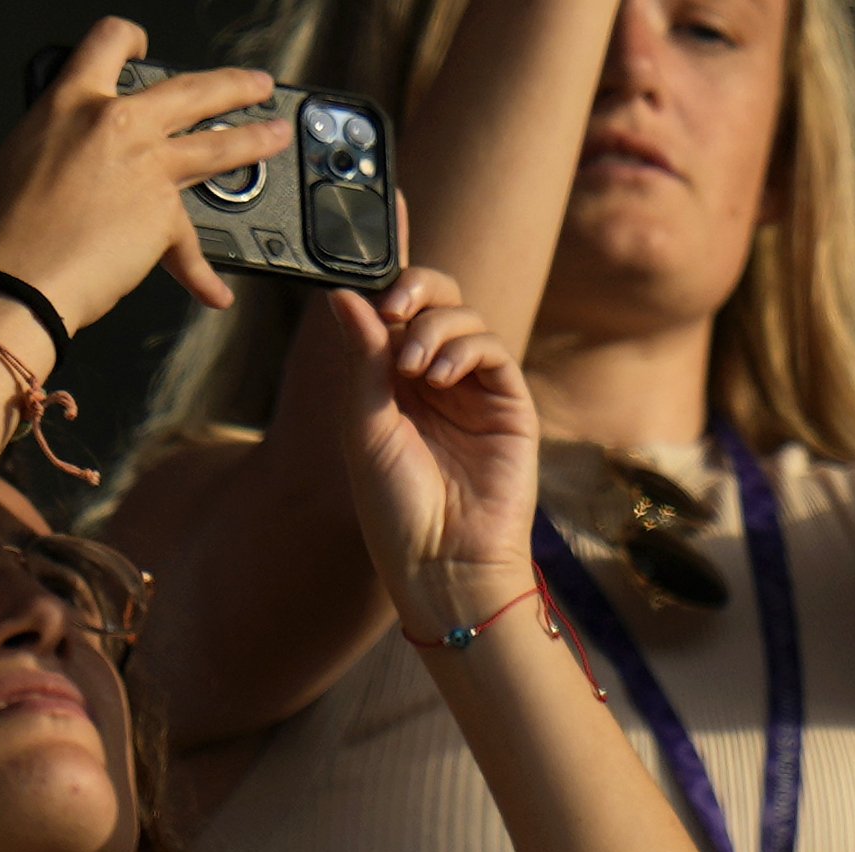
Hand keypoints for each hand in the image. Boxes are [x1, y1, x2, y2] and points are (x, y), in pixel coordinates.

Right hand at [0, 21, 293, 330]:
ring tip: (276, 135)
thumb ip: (49, 150)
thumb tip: (53, 162)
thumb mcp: (12, 163)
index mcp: (69, 103)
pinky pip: (194, 246)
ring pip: (219, 145)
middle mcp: (117, 126)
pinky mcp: (168, 216)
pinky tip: (214, 289)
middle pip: (191, 90)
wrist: (19, 276)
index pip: (107, 44)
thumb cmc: (5, 227)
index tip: (143, 47)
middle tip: (253, 85)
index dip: (129, 39)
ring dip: (255, 138)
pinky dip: (202, 273)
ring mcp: (150, 169)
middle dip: (231, 84)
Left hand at [328, 273, 541, 636]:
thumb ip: (361, 358)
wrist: (443, 561)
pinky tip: (440, 378)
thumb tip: (344, 294)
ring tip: (415, 369)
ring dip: (434, 328)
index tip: (369, 290)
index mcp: (393, 382)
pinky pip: (493, 352)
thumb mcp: (363, 424)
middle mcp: (437, 380)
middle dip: (416, 289)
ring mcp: (476, 392)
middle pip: (438, 301)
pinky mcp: (510, 408)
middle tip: (394, 308)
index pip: (395, 312)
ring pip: (465, 319)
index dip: (387, 286)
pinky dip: (465, 349)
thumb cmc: (395, 507)